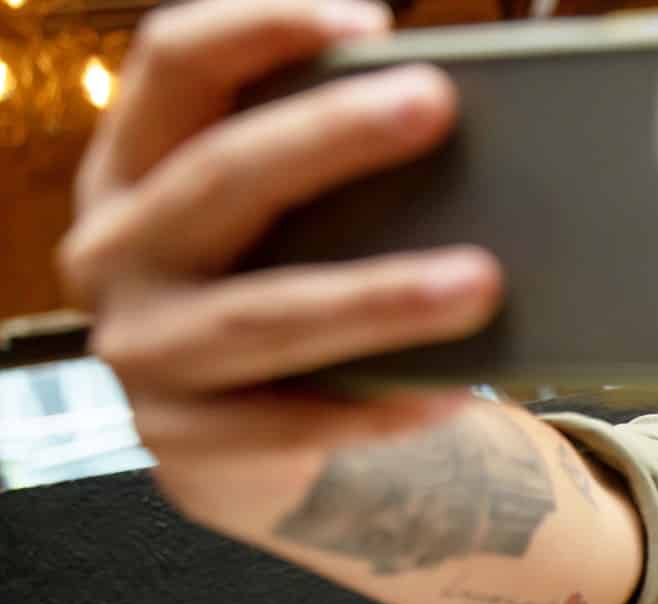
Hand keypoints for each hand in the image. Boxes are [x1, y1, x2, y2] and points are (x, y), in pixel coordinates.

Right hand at [58, 0, 501, 522]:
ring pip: (267, 315)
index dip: (261, 27)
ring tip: (481, 280)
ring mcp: (143, 351)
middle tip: (435, 103)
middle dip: (333, 137)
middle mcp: (116, 251)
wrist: (236, 447)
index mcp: (130, 168)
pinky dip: (379, 406)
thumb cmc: (275, 291)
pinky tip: (452, 392)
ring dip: (380, 295)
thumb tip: (447, 121)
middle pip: (222, 176)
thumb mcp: (269, 222)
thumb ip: (320, 172)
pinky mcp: (186, 442)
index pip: (173, 65)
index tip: (367, 18)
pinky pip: (296, 422)